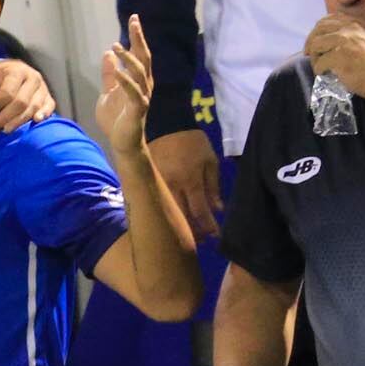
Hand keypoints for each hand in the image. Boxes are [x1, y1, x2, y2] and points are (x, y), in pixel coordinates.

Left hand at [0, 56, 55, 131]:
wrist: (11, 71)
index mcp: (17, 71)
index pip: (8, 93)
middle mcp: (33, 77)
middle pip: (21, 102)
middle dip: (6, 117)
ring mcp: (43, 87)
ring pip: (34, 107)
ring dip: (19, 121)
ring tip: (5, 129)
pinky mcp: (48, 96)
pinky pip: (49, 106)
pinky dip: (44, 114)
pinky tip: (36, 121)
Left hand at [92, 16, 156, 160]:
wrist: (122, 143)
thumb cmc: (117, 119)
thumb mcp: (108, 92)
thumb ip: (109, 74)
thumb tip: (108, 54)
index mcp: (137, 81)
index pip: (139, 54)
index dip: (137, 37)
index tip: (134, 19)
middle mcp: (143, 86)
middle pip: (144, 58)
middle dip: (139, 40)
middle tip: (134, 22)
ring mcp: (142, 97)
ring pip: (139, 73)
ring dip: (128, 59)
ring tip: (116, 46)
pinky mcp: (138, 110)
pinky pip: (134, 93)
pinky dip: (125, 81)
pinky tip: (117, 71)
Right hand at [148, 129, 223, 244]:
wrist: (164, 124)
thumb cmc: (191, 142)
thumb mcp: (209, 160)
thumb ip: (213, 186)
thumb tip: (217, 209)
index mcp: (190, 181)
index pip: (200, 211)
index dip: (208, 226)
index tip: (216, 235)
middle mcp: (172, 188)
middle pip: (182, 218)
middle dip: (193, 232)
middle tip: (203, 240)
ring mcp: (157, 187)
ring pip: (168, 214)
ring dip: (179, 226)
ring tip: (189, 234)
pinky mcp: (147, 183)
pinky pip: (157, 204)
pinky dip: (165, 214)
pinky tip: (171, 220)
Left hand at [304, 13, 364, 101]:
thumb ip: (355, 35)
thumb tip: (335, 40)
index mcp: (357, 23)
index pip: (329, 19)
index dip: (319, 29)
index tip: (316, 40)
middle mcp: (349, 28)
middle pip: (318, 29)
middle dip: (311, 41)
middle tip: (309, 53)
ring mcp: (343, 41)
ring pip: (316, 44)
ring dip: (314, 56)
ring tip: (319, 66)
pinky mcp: (338, 56)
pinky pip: (319, 62)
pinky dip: (318, 69)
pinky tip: (323, 73)